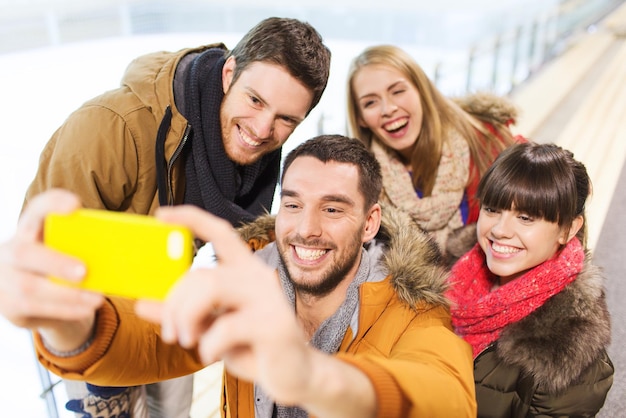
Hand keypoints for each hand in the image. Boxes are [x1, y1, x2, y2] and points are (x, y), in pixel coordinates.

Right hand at [0, 189, 103, 350]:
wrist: (45, 300)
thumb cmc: (65, 266)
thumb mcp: (72, 252)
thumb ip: (84, 246)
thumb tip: (123, 248)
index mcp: (30, 229)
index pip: (36, 210)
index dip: (52, 204)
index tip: (76, 205)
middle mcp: (10, 251)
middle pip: (24, 253)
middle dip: (55, 262)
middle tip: (84, 271)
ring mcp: (3, 280)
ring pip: (28, 287)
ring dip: (66, 294)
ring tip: (97, 298)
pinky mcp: (8, 306)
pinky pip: (33, 309)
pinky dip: (64, 310)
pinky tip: (86, 309)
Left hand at [136, 205, 312, 404]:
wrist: (292, 374)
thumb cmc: (250, 346)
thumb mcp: (210, 327)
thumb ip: (182, 314)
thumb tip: (141, 304)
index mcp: (245, 271)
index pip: (220, 232)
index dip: (191, 219)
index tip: (161, 215)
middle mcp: (258, 277)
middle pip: (202, 273)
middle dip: (174, 305)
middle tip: (170, 333)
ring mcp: (269, 298)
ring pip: (210, 287)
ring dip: (186, 318)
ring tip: (186, 341)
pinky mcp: (274, 325)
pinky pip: (225, 326)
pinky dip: (208, 345)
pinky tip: (211, 355)